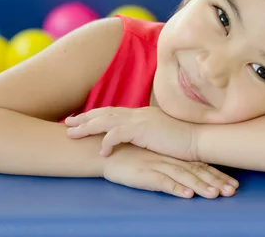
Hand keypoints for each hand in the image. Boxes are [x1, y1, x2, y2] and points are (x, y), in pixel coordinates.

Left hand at [66, 106, 196, 160]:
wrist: (198, 139)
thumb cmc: (182, 140)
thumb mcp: (160, 134)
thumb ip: (146, 134)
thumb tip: (136, 139)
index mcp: (141, 114)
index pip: (113, 112)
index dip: (95, 115)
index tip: (80, 119)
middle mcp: (138, 114)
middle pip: (104, 113)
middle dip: (84, 118)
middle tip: (67, 123)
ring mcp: (139, 120)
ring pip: (105, 121)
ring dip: (87, 127)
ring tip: (71, 135)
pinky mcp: (142, 130)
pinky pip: (117, 135)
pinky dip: (107, 142)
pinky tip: (101, 152)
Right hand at [102, 144, 237, 198]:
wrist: (107, 151)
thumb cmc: (131, 154)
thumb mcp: (154, 156)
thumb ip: (169, 161)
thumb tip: (185, 170)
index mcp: (173, 156)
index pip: (200, 165)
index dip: (217, 175)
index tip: (233, 184)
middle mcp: (169, 160)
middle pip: (197, 171)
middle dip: (216, 182)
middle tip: (233, 191)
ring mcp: (158, 166)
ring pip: (184, 177)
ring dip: (201, 186)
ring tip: (215, 195)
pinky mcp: (145, 174)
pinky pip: (163, 182)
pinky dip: (176, 188)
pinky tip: (187, 194)